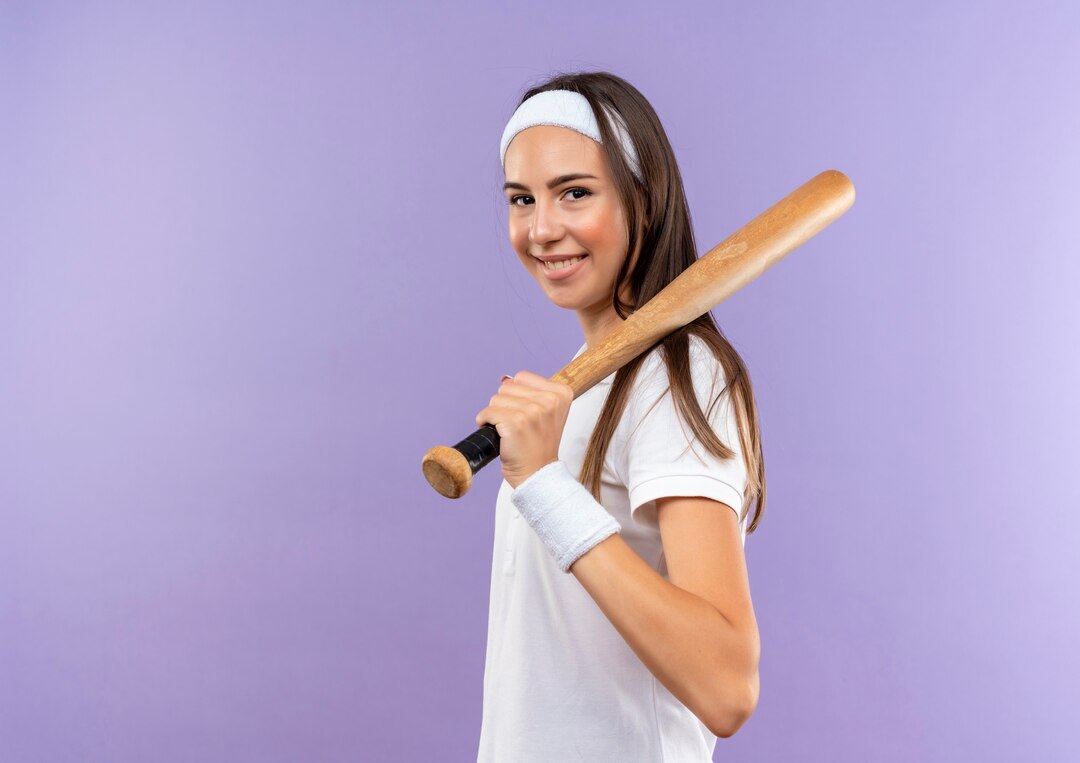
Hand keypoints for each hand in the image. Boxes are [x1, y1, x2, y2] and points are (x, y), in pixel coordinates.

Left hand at [475, 371, 573, 488]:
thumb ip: (530, 393)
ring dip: (496, 415)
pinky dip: (485, 422)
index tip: (528, 415)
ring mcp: (533, 411)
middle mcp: (550, 400)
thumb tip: (505, 379)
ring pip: (496, 399)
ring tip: (510, 431)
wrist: (538, 475)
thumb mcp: (546, 413)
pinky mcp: (515, 423)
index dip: (518, 396)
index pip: (522, 377)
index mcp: (561, 393)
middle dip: (506, 405)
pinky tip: (498, 435)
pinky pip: (487, 413)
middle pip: (507, 387)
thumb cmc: (539, 446)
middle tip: (519, 425)